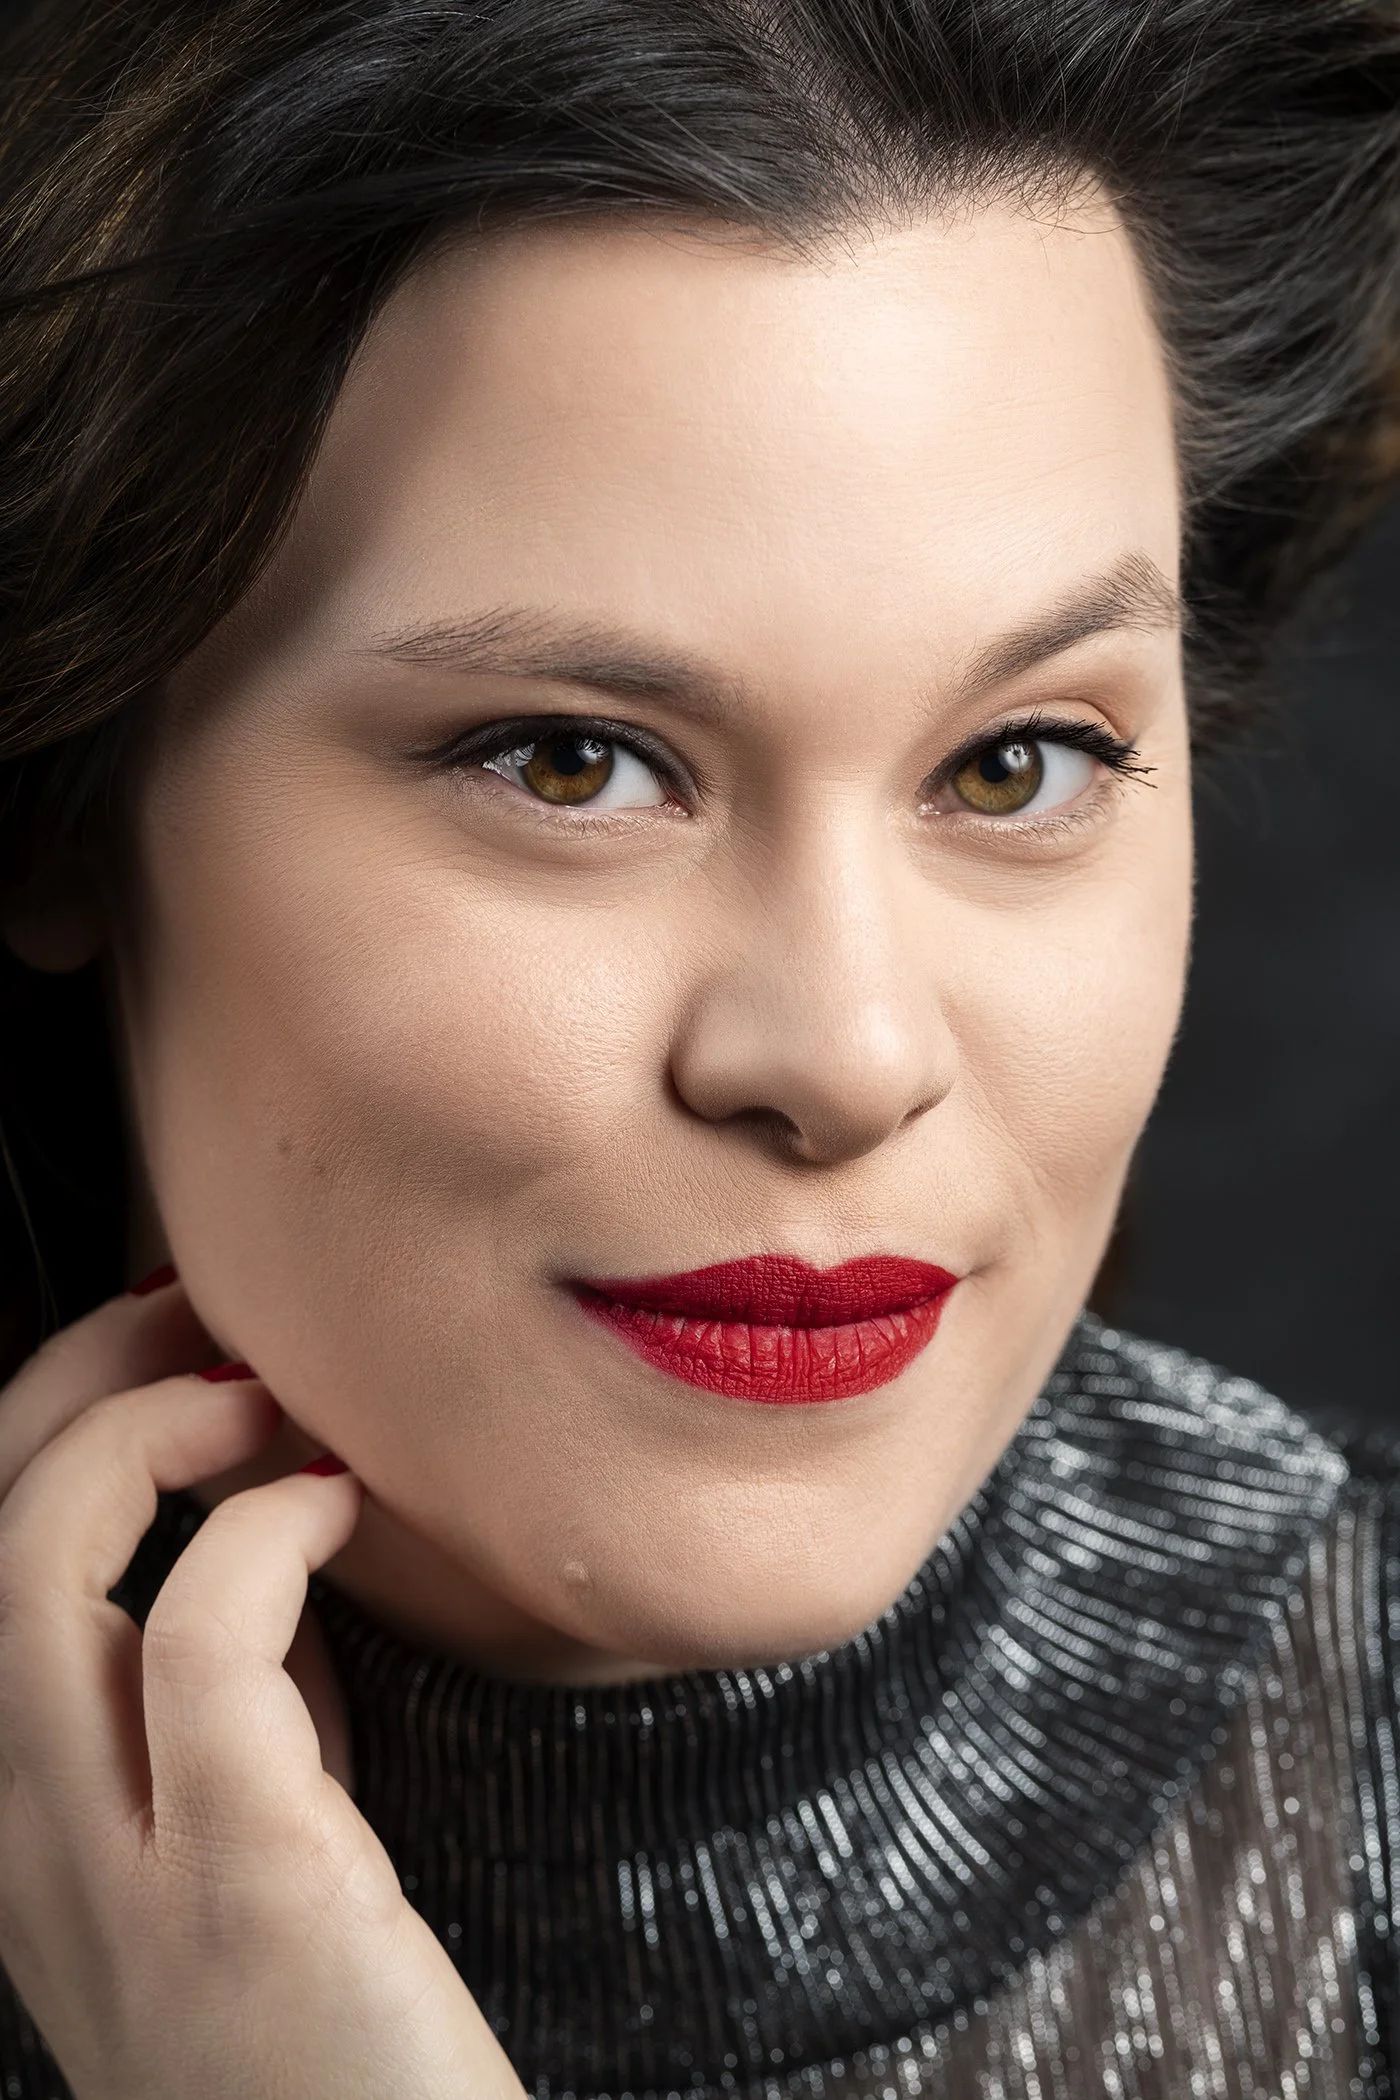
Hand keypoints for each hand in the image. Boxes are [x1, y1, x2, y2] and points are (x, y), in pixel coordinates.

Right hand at [0, 1279, 525, 2099]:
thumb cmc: (351, 2019)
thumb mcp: (257, 1833)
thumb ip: (229, 1702)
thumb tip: (251, 1547)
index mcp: (20, 1826)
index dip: (47, 1418)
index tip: (167, 1352)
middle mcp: (19, 1849)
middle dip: (72, 1381)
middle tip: (198, 1318)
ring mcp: (109, 1877)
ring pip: (28, 1575)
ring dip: (137, 1436)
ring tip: (256, 1402)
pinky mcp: (239, 1888)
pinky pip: (201, 1645)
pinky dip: (258, 1534)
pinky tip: (337, 1510)